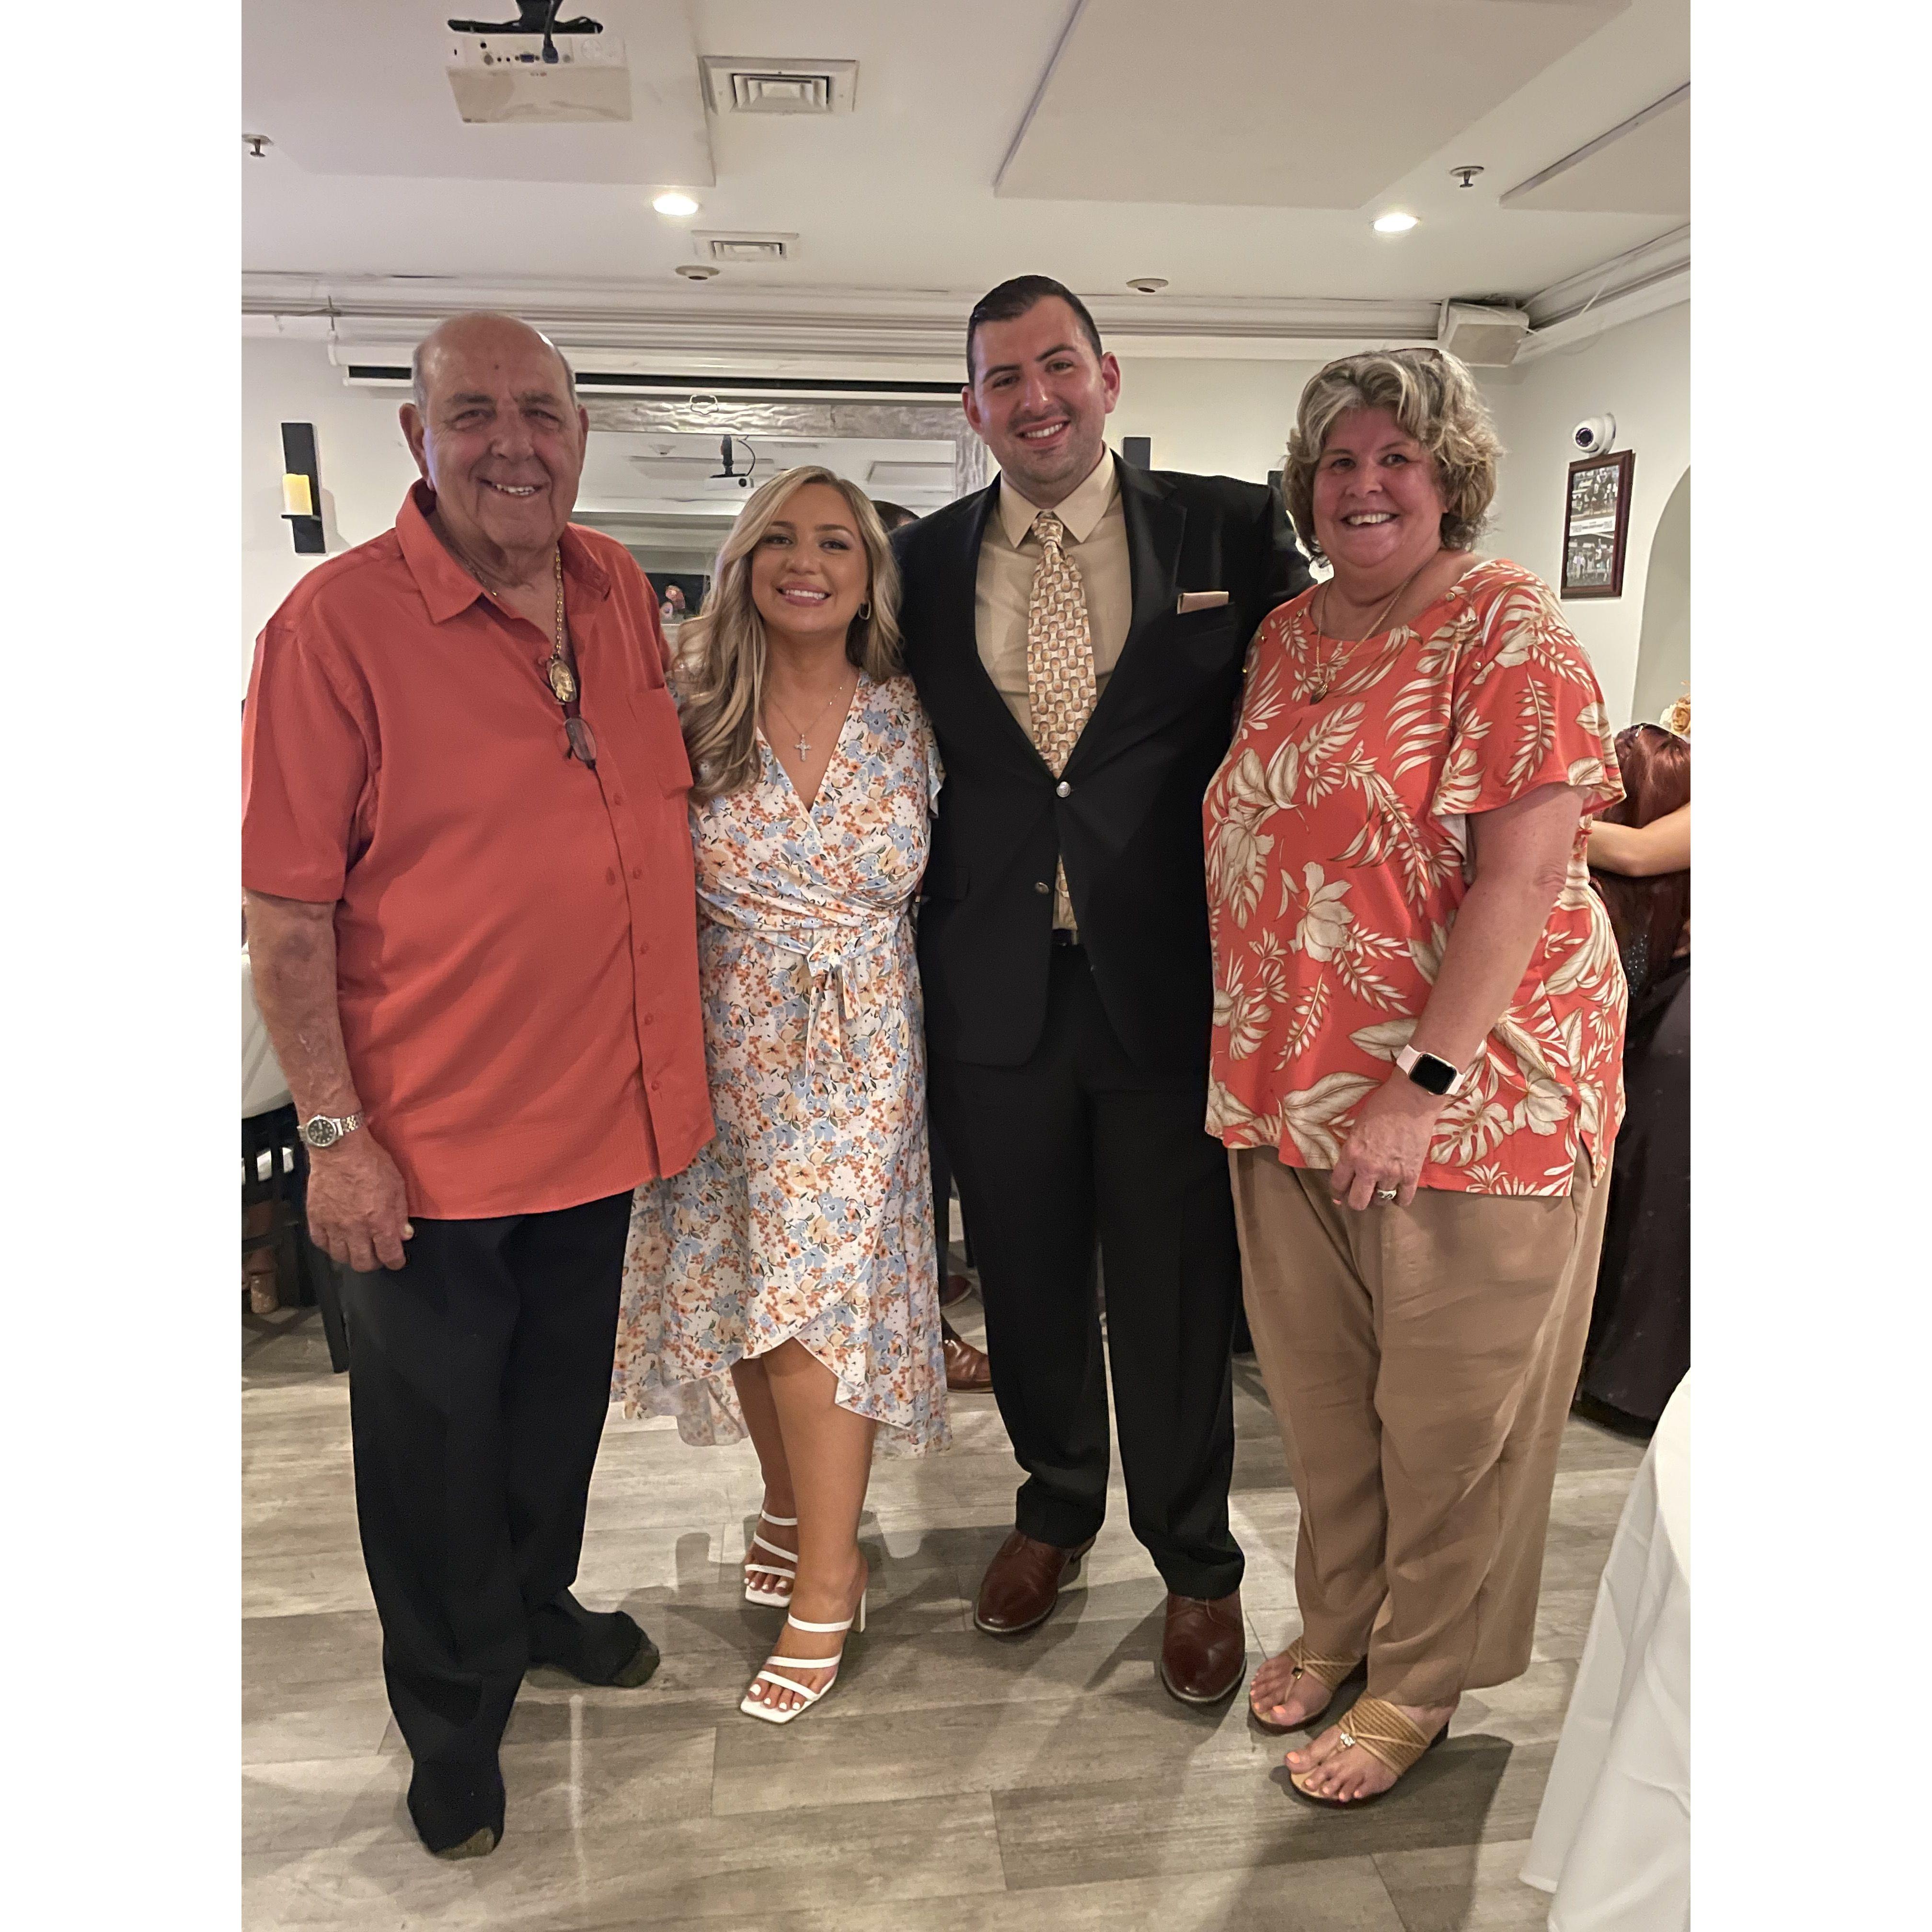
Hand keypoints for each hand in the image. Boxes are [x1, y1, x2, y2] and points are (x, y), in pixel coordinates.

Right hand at [306, 1133, 413, 1271]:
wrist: (341, 1148)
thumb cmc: (370, 1162)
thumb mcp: (397, 1186)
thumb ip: (401, 1214)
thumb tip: (404, 1234)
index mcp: (379, 1221)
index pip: (389, 1256)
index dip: (395, 1262)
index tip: (396, 1260)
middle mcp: (356, 1228)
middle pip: (364, 1263)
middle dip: (374, 1263)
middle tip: (377, 1254)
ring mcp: (334, 1225)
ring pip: (341, 1257)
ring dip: (351, 1256)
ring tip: (357, 1248)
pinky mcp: (316, 1218)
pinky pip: (320, 1242)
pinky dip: (329, 1245)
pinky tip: (336, 1239)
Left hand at [1330, 1074, 1440, 1210]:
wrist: (1412, 1099)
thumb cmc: (1382, 1106)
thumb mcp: (1357, 1127)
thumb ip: (1352, 1150)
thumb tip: (1348, 1168)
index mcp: (1351, 1154)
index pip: (1337, 1184)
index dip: (1337, 1192)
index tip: (1339, 1194)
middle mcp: (1369, 1168)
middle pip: (1358, 1202)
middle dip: (1356, 1201)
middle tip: (1360, 1194)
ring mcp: (1391, 1173)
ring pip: (1380, 1201)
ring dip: (1379, 1197)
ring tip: (1381, 1188)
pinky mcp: (1412, 1174)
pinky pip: (1404, 1199)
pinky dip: (1399, 1199)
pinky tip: (1397, 1192)